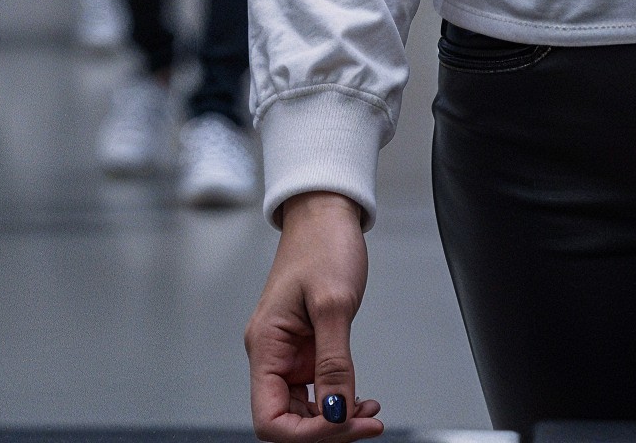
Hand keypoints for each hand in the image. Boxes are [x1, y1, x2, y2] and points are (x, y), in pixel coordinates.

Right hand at [246, 192, 383, 442]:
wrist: (326, 214)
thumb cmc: (322, 244)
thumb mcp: (333, 304)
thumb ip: (334, 362)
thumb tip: (335, 410)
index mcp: (265, 346)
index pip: (270, 418)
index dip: (307, 433)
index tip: (344, 424)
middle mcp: (272, 355)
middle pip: (288, 420)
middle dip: (327, 429)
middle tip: (368, 424)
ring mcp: (289, 353)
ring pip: (304, 409)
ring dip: (336, 419)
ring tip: (370, 415)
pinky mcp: (306, 348)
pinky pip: (317, 389)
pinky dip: (339, 399)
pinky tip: (361, 400)